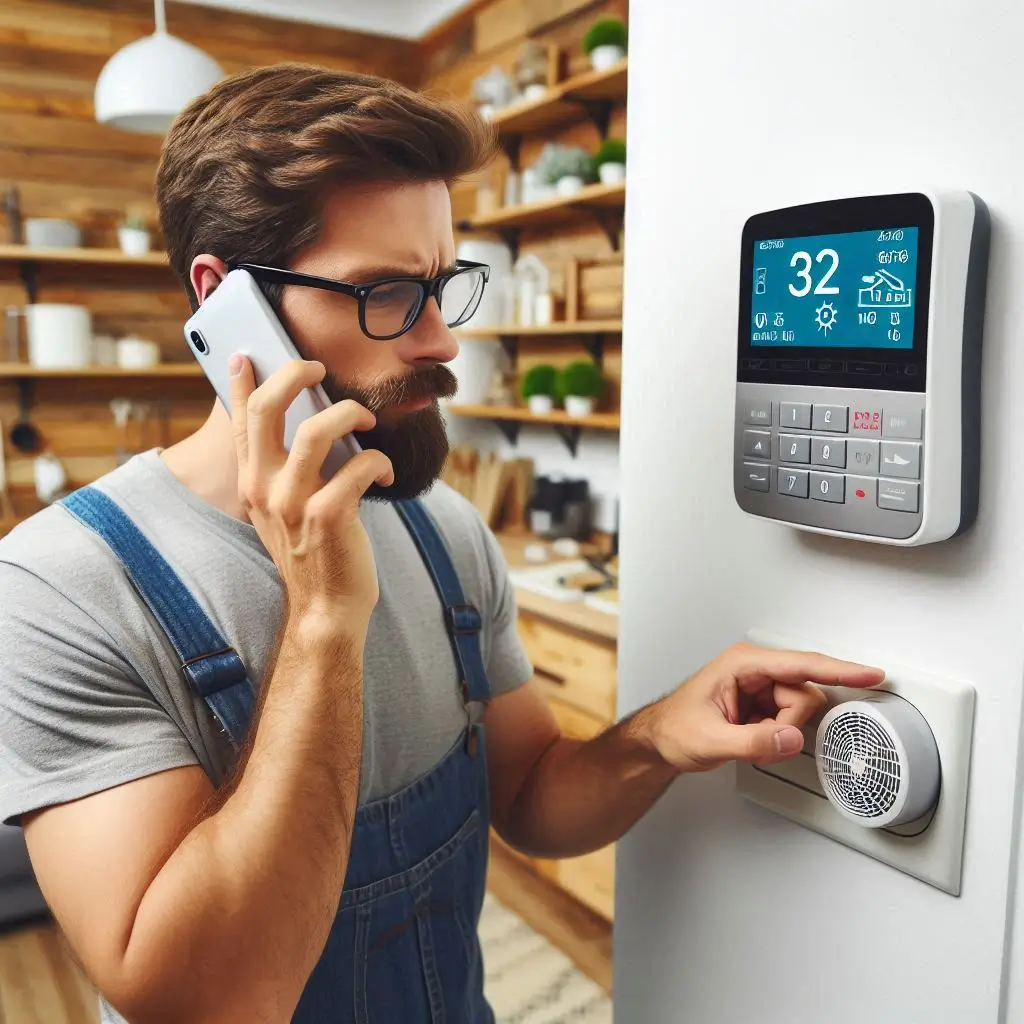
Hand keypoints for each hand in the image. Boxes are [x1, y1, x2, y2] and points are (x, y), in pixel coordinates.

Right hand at [228, 354, 393, 627]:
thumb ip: (286, 474)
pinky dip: (378, 460)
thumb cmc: (315, 555)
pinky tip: (386, 470)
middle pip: (264, 410)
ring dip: (348, 413)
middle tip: (318, 369)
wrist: (325, 610)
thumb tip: (309, 426)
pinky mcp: (328, 516)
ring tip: (367, 419)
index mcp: (253, 484)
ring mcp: (294, 503)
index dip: (239, 383)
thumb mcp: (285, 512)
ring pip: (314, 431)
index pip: (240, 422)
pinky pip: (358, 465)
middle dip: (292, 375)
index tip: (245, 355)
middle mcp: (264, 490)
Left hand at [647, 643, 884, 772]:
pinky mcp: (764, 703)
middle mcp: (755, 669)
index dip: (839, 670)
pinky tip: (751, 738)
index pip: (801, 665)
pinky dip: (776, 736)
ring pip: (800, 710)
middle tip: (755, 735)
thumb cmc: (674, 728)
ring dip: (780, 731)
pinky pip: (789, 721)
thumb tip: (789, 738)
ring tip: (747, 736)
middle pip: (804, 694)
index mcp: (742, 664)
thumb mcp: (710, 740)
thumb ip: (752, 742)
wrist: (660, 740)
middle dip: (788, 723)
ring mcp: (761, 686)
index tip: (870, 674)